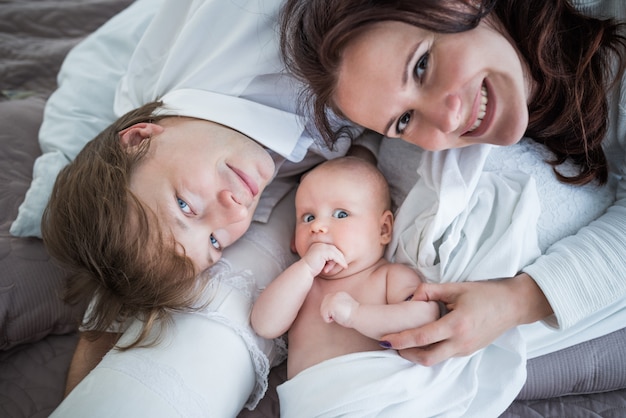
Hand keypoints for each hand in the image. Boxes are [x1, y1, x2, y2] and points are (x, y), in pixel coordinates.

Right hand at [302, 242, 346, 275]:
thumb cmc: (312, 267)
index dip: (337, 255)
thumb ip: (328, 257)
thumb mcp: (322, 260)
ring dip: (341, 260)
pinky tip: (344, 266)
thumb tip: (338, 259)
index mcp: (318, 244)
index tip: (342, 262)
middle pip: (334, 249)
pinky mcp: (323, 251)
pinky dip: (340, 261)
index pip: (331, 248)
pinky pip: (335, 256)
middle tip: (345, 264)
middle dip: (340, 257)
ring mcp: (321, 247)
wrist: (305, 270)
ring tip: (345, 266)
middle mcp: (320, 244)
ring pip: (336, 252)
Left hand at [320, 291, 358, 326]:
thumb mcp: (345, 306)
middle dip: (328, 312)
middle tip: (337, 316)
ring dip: (329, 316)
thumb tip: (329, 310)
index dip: (330, 309)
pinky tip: (337, 318)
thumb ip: (337, 304)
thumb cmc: (354, 315)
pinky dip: (329, 320)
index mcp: (339, 294)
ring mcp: (332, 299)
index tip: (338, 313)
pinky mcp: (331, 305)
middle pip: (323, 305)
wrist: (359, 315)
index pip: (327, 300)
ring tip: (338, 316)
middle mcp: (335, 295)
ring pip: (323, 310)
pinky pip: (324, 316)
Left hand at [380, 273, 551, 365]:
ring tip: (402, 342)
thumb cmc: (485, 293)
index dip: (401, 340)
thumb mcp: (456, 287)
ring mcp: (465, 350)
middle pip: (426, 358)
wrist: (513, 305)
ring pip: (434, 359)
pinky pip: (444, 356)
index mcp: (456, 325)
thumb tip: (410, 298)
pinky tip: (420, 341)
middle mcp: (461, 342)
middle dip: (405, 353)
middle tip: (390, 344)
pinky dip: (429, 352)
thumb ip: (430, 291)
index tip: (385, 339)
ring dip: (416, 354)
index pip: (422, 338)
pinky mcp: (468, 351)